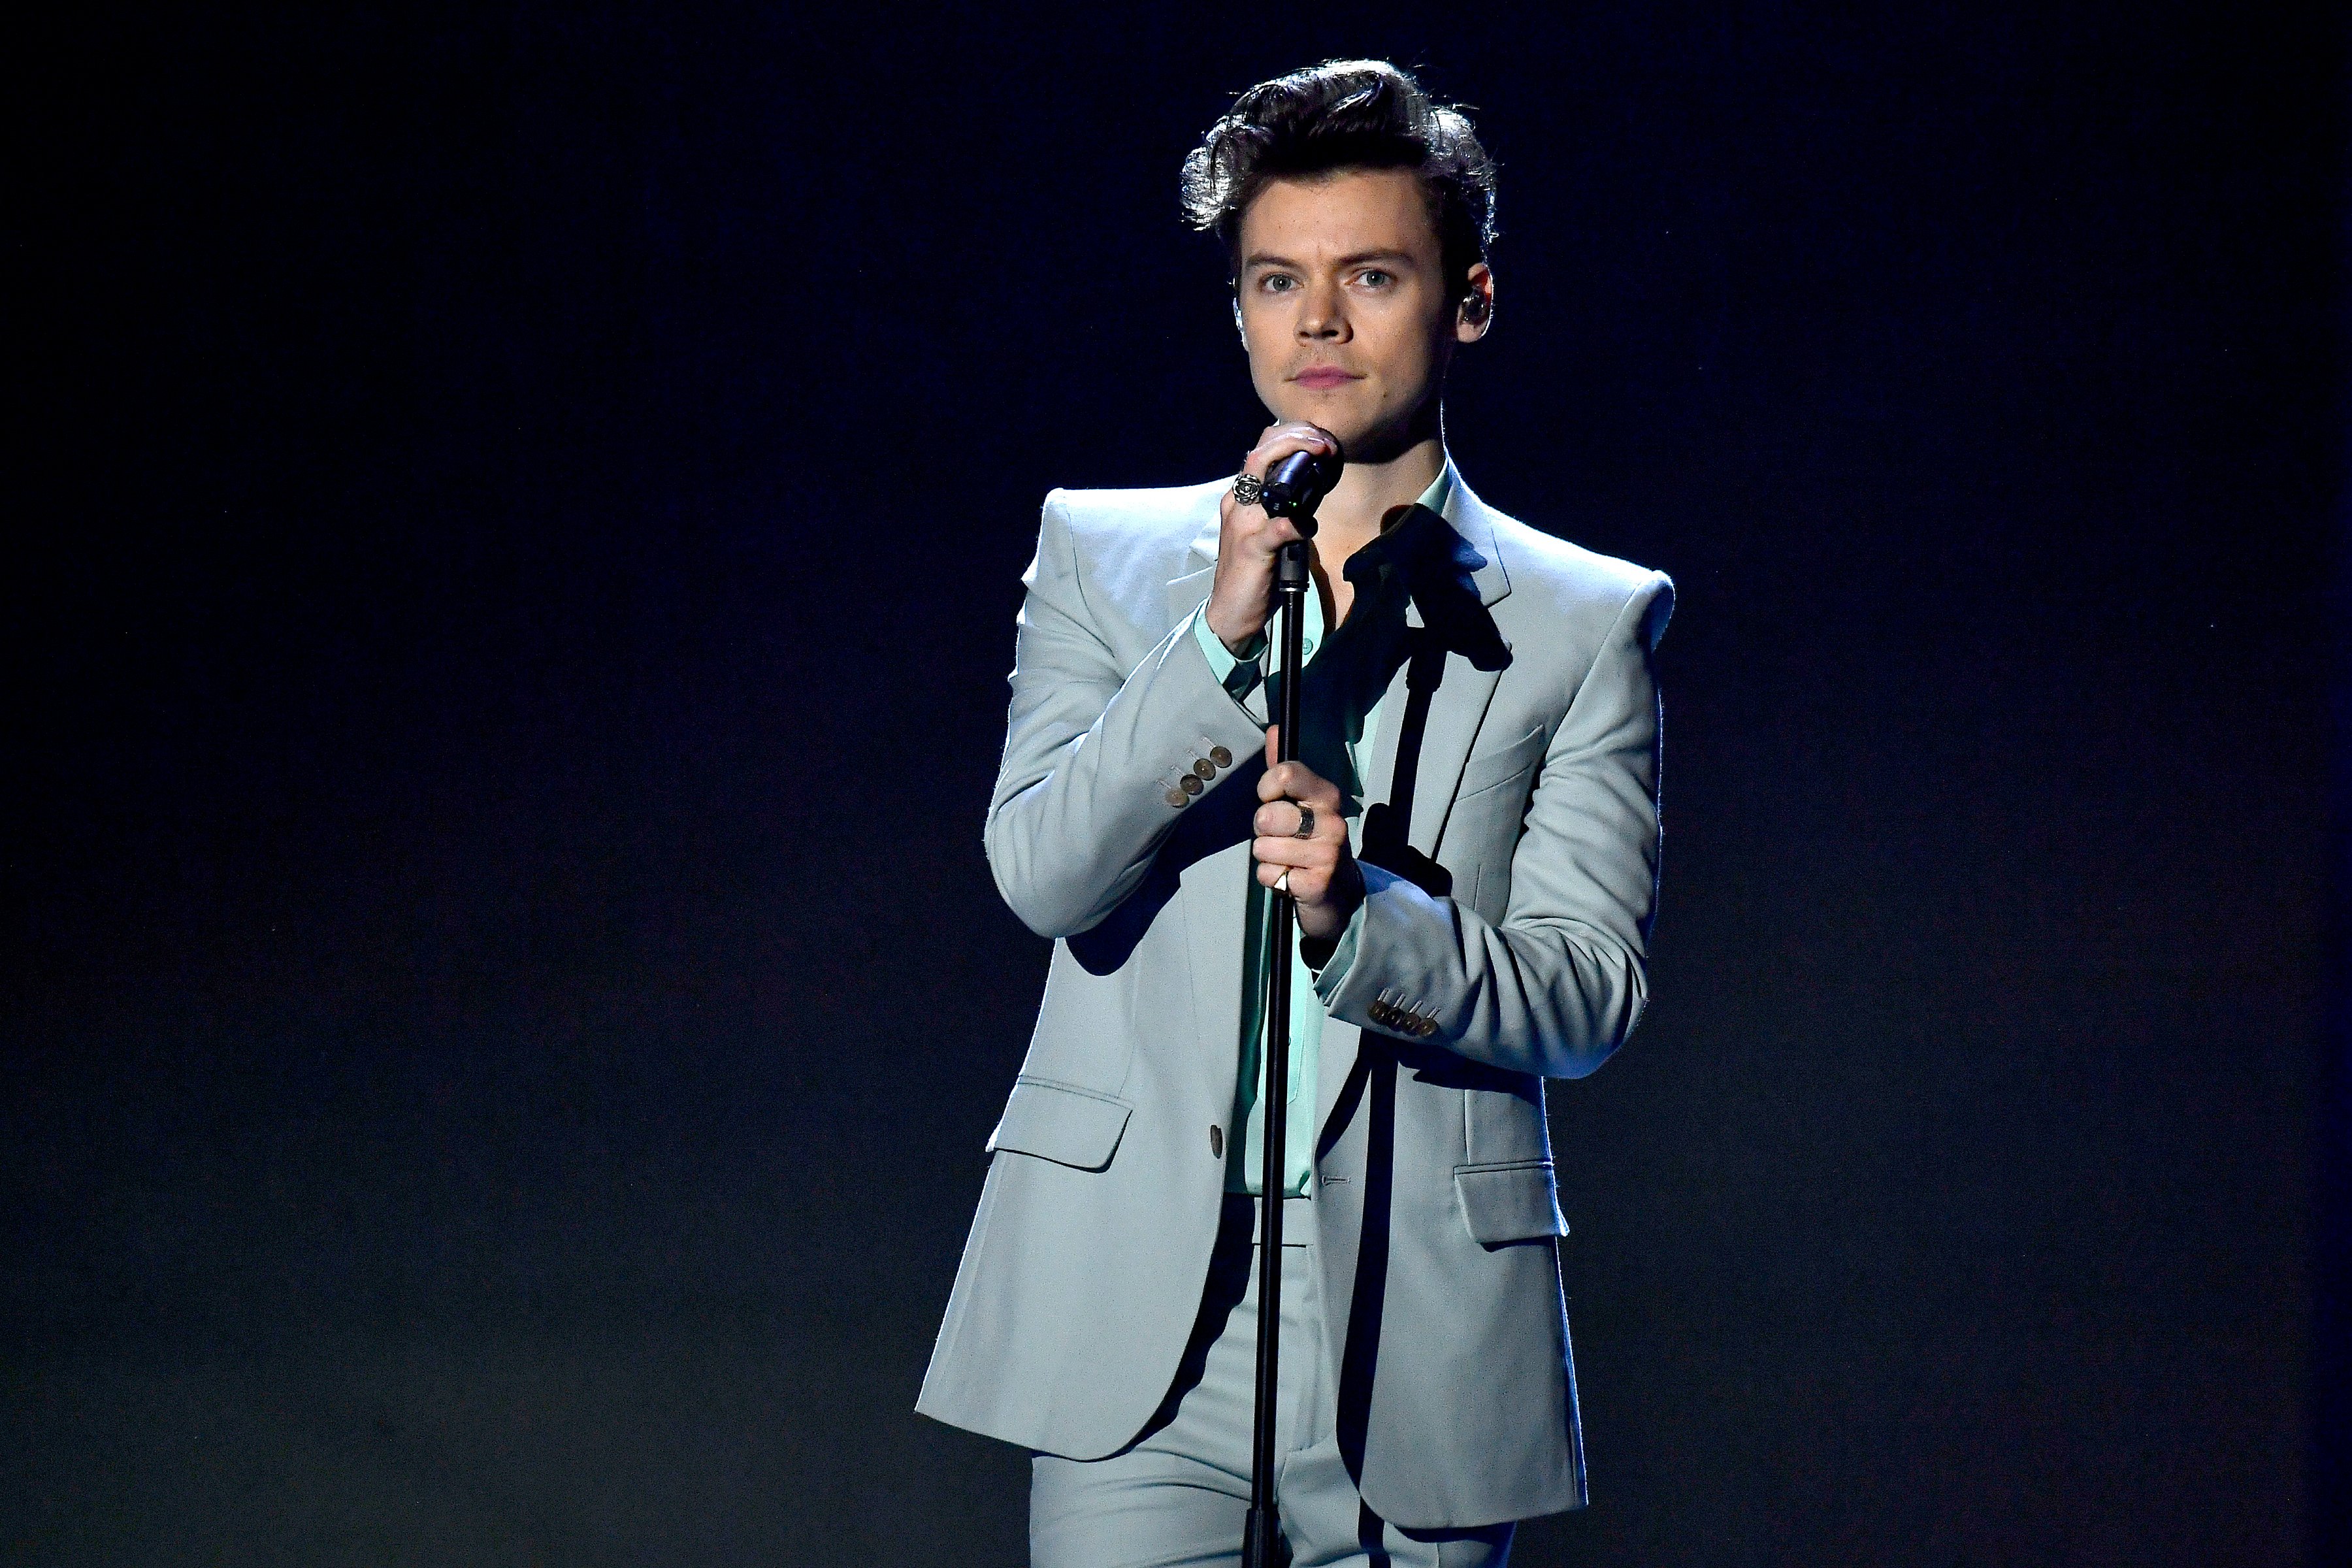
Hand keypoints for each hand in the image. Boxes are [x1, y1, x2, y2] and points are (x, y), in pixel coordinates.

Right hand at [1204, 421, 1339, 653]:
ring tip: (1322, 457)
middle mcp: (1237, 505)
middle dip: (1294, 438)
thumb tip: (1313, 491)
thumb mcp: (1265, 532)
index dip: (1290, 436)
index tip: (1320, 440)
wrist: (1229, 613)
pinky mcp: (1252, 549)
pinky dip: (1297, 524)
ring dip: (1294, 461)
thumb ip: (1281, 510)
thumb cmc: (1253, 573)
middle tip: (1324, 443)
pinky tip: (1308, 527)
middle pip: (1260, 454)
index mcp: (1240, 498)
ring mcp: (1242, 525)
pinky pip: (1277, 527)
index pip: (1260, 450)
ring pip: (1262, 480)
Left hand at [1253, 728, 1363, 941]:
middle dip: (1263, 830)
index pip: (1285, 773)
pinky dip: (1272, 878)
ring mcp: (1327, 853)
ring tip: (1287, 858)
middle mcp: (1332, 821)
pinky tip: (1290, 877)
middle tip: (1281, 837)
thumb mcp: (1302, 803)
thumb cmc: (1311, 841)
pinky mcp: (1317, 883)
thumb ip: (1285, 769)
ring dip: (1267, 856)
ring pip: (1263, 847)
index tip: (1271, 799)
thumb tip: (1274, 729)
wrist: (1338, 892)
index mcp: (1327, 795)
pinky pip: (1269, 874)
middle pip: (1267, 815)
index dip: (1266, 787)